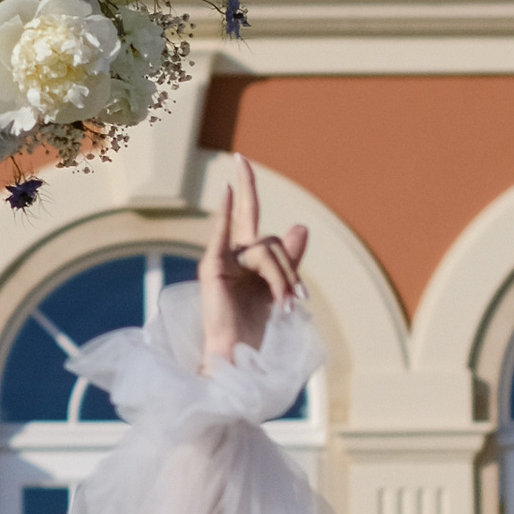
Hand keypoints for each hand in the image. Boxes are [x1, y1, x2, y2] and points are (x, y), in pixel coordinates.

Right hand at [200, 155, 307, 368]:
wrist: (239, 353)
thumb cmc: (256, 326)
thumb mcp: (280, 287)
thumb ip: (289, 259)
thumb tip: (301, 225)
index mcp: (246, 255)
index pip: (252, 216)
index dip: (248, 187)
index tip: (242, 160)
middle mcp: (232, 253)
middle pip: (261, 229)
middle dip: (256, 202)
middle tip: (253, 189)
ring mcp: (221, 259)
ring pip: (266, 248)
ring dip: (283, 276)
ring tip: (285, 303)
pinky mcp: (212, 268)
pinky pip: (223, 236)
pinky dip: (225, 213)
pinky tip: (227, 191)